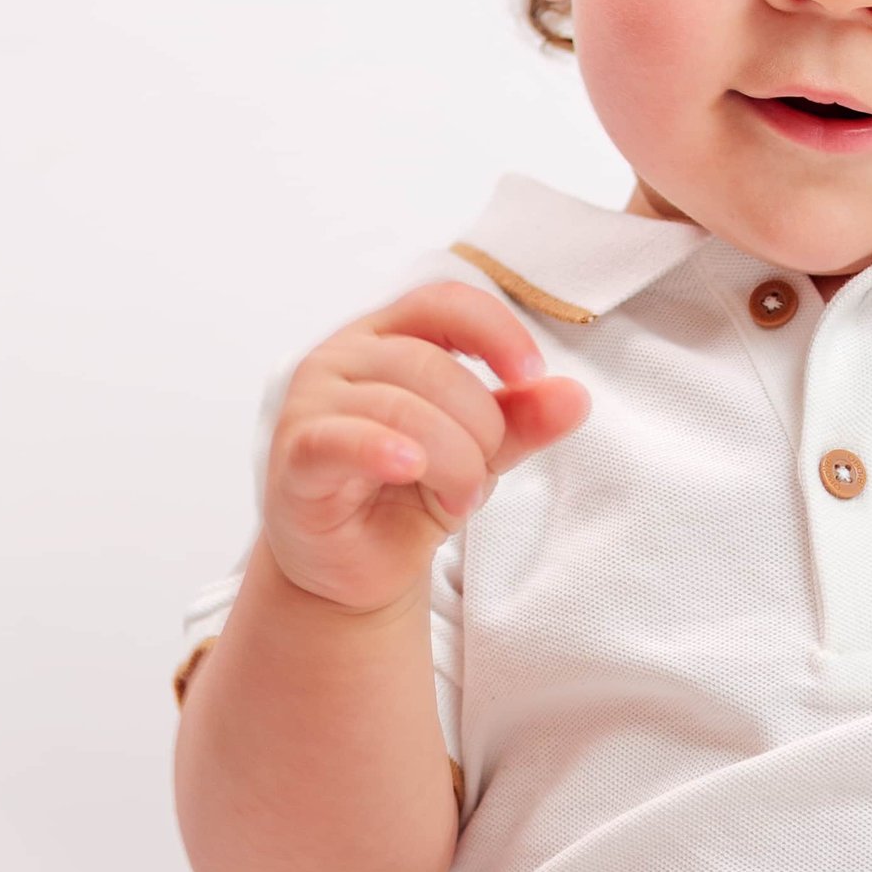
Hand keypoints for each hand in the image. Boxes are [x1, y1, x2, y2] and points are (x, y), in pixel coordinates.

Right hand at [262, 281, 589, 613]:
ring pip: (399, 406)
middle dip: (479, 424)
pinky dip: (381, 449)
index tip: (532, 373)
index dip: (494, 330)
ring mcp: (311, 404)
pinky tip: (410, 467)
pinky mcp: (296, 458)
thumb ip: (522, 421)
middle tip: (483, 475)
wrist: (354, 568)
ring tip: (461, 498)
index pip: (443, 303)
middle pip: (430, 363)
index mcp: (387, 337)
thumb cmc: (408, 492)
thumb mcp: (480, 451)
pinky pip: (340, 440)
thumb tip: (575, 396)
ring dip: (451, 458)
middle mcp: (341, 357)